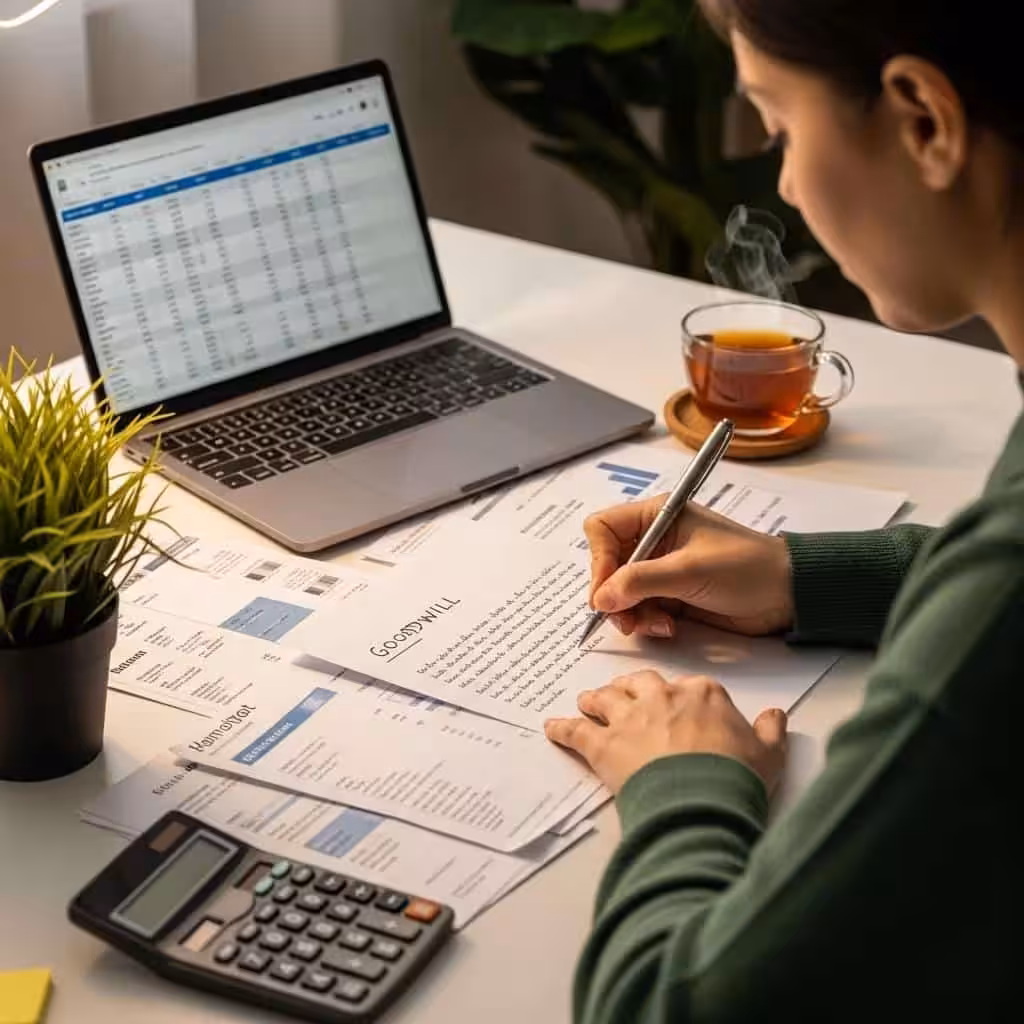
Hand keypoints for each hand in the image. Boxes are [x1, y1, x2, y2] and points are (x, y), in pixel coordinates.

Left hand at [545, 671, 787, 795]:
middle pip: (640, 683)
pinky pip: (576, 731)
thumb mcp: (769, 754)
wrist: (701, 802)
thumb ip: (770, 731)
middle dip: (631, 688)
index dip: (678, 697)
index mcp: (702, 694)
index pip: (687, 686)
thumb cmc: (736, 779)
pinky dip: (562, 729)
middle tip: (623, 695)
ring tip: (587, 703)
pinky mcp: (603, 745)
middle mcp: (661, 697)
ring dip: (595, 701)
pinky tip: (552, 728)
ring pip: (605, 699)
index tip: (675, 705)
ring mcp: (629, 718)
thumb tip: (777, 715)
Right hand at [585, 496, 794, 638]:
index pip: (603, 529)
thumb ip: (640, 582)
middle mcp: (654, 540)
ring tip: (657, 625)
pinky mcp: (671, 596)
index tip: (606, 591)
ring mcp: (662, 569)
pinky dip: (647, 622)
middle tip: (626, 618)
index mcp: (658, 515)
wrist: (787, 595)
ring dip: (632, 613)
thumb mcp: (689, 570)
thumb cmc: (746, 567)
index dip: (599, 560)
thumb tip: (600, 598)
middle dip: (614, 594)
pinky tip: (669, 627)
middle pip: (608, 565)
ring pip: (621, 593)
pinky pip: (640, 609)